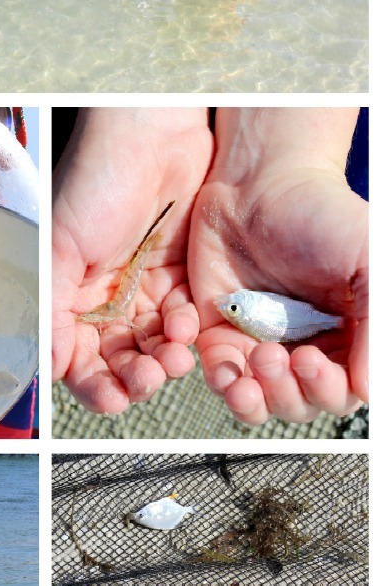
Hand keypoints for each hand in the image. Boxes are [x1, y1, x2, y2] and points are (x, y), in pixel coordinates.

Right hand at [53, 110, 213, 413]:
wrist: (154, 136)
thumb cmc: (97, 177)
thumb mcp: (63, 245)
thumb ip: (52, 308)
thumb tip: (46, 366)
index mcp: (65, 293)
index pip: (75, 360)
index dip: (93, 385)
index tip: (113, 396)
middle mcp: (102, 297)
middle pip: (116, 363)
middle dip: (133, 378)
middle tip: (150, 375)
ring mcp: (141, 290)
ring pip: (153, 350)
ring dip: (163, 360)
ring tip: (174, 353)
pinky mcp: (177, 279)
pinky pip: (183, 324)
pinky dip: (185, 333)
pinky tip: (186, 323)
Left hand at [189, 165, 367, 425]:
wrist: (259, 182)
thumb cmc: (322, 213)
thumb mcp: (367, 262)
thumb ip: (375, 325)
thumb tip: (367, 387)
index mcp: (348, 337)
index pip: (342, 391)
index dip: (326, 388)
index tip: (311, 360)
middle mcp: (307, 346)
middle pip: (300, 403)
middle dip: (288, 392)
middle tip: (275, 358)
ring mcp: (261, 341)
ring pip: (260, 400)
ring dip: (255, 398)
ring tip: (249, 366)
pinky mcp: (220, 332)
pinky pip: (220, 375)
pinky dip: (221, 380)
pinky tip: (223, 366)